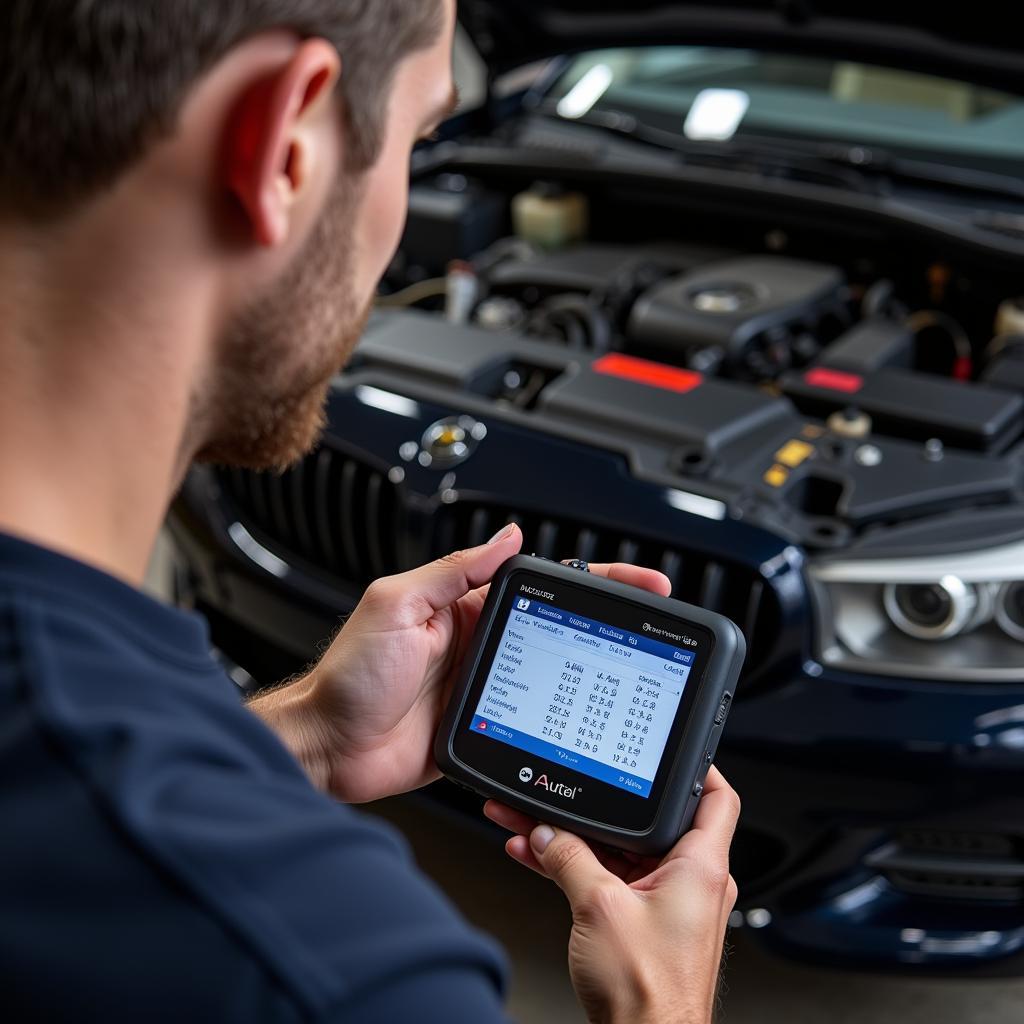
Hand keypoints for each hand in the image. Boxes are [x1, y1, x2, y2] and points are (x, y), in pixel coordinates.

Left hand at [254, 523, 672, 803]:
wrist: (328, 746)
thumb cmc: (348, 675)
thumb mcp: (397, 604)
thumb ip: (452, 571)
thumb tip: (505, 538)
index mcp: (462, 607)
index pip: (539, 584)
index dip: (589, 578)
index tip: (632, 577)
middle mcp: (479, 644)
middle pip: (559, 624)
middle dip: (610, 616)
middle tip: (655, 612)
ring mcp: (485, 687)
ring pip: (554, 670)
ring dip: (593, 663)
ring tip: (637, 657)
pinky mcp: (484, 728)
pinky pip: (532, 717)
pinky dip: (562, 716)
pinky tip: (587, 715)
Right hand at [484, 767, 739, 1023]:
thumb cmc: (649, 994)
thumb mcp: (600, 907)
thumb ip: (570, 858)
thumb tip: (548, 832)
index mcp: (700, 867)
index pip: (714, 796)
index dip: (695, 765)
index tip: (667, 747)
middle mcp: (689, 881)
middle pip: (646, 822)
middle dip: (599, 806)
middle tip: (567, 786)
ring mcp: (666, 904)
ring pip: (618, 852)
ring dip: (574, 838)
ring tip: (529, 821)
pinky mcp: (643, 924)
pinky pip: (606, 879)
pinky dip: (575, 866)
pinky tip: (536, 855)